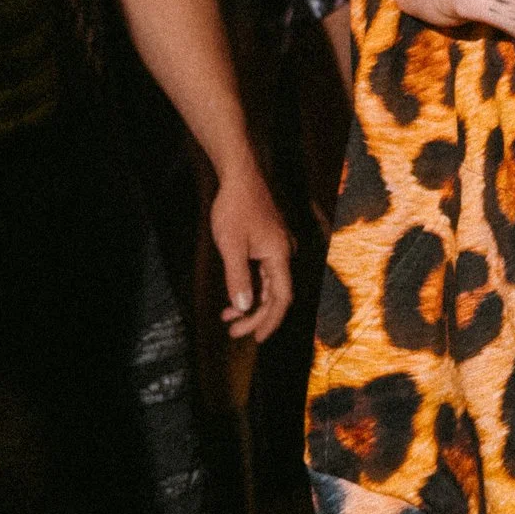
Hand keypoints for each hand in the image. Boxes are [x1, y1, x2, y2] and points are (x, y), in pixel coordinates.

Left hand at [208, 162, 294, 341]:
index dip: (271, 320)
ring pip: (269, 283)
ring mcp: (278, 246)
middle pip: (276, 294)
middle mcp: (285, 253)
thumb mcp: (231, 246)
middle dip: (256, 315)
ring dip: (252, 301)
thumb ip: (238, 278)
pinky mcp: (270, 241)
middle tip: (233, 331)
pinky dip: (251, 285)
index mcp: (280, 255)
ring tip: (229, 316)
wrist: (240, 175)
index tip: (258, 338)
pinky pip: (265, 271)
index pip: (282, 297)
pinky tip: (236, 292)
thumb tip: (244, 307)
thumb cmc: (235, 208)